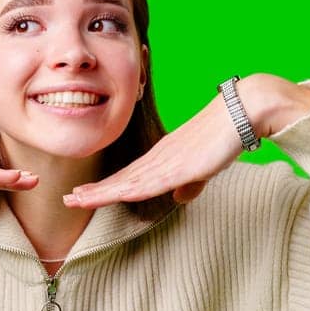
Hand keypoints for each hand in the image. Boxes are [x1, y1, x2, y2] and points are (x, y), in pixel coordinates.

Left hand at [63, 74, 309, 208]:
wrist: (242, 110)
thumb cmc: (226, 134)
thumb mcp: (204, 166)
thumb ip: (191, 183)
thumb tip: (180, 199)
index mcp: (163, 156)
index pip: (129, 176)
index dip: (106, 187)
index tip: (84, 194)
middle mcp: (160, 157)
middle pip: (121, 178)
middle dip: (94, 190)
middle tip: (68, 199)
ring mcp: (168, 161)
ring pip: (127, 182)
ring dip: (101, 192)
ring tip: (76, 200)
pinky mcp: (180, 166)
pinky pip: (149, 182)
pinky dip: (127, 190)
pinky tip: (111, 195)